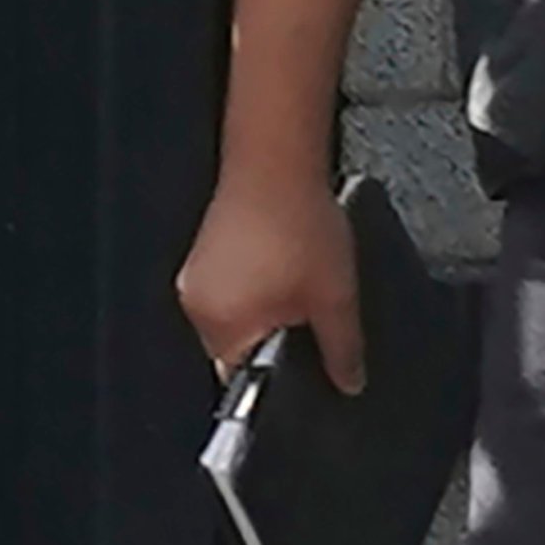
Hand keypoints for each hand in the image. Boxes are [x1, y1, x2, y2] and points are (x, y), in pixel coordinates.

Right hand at [177, 165, 364, 395]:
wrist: (278, 164)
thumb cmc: (300, 226)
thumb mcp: (335, 296)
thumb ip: (342, 347)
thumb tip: (348, 381)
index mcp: (221, 327)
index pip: (244, 378)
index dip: (280, 372)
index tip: (304, 361)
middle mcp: (197, 306)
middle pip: (239, 346)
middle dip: (277, 335)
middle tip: (310, 310)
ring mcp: (196, 276)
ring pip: (237, 314)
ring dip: (268, 307)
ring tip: (298, 277)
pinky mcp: (205, 253)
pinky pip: (232, 285)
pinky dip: (258, 282)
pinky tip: (284, 260)